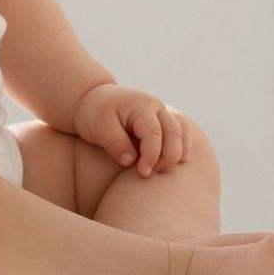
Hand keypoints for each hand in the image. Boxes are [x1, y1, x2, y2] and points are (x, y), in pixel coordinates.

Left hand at [71, 81, 190, 175]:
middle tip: (153, 174)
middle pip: (174, 132)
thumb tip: (131, 162)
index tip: (143, 173)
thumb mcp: (99, 128)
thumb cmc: (94, 114)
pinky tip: (172, 163)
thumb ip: (115, 144)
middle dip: (168, 157)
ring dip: (178, 152)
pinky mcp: (162, 120)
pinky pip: (181, 132)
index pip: (154, 133)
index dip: (151, 155)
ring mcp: (161, 112)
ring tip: (163, 171)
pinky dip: (181, 147)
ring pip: (182, 131)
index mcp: (140, 105)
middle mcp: (156, 106)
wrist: (92, 100)